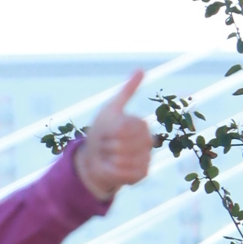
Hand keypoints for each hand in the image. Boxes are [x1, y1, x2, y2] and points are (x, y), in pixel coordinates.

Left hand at [77, 69, 153, 201]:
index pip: (126, 127)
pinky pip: (124, 173)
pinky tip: (112, 167)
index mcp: (141, 125)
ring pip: (122, 159)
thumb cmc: (102, 131)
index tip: (107, 130)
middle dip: (107, 144)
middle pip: (122, 144)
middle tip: (107, 144)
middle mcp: (148, 142)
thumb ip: (127, 91)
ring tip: (109, 155)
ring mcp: (146, 159)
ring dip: (108, 158)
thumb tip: (141, 69)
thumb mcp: (111, 108)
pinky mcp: (142, 174)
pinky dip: (112, 171)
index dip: (111, 130)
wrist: (95, 156)